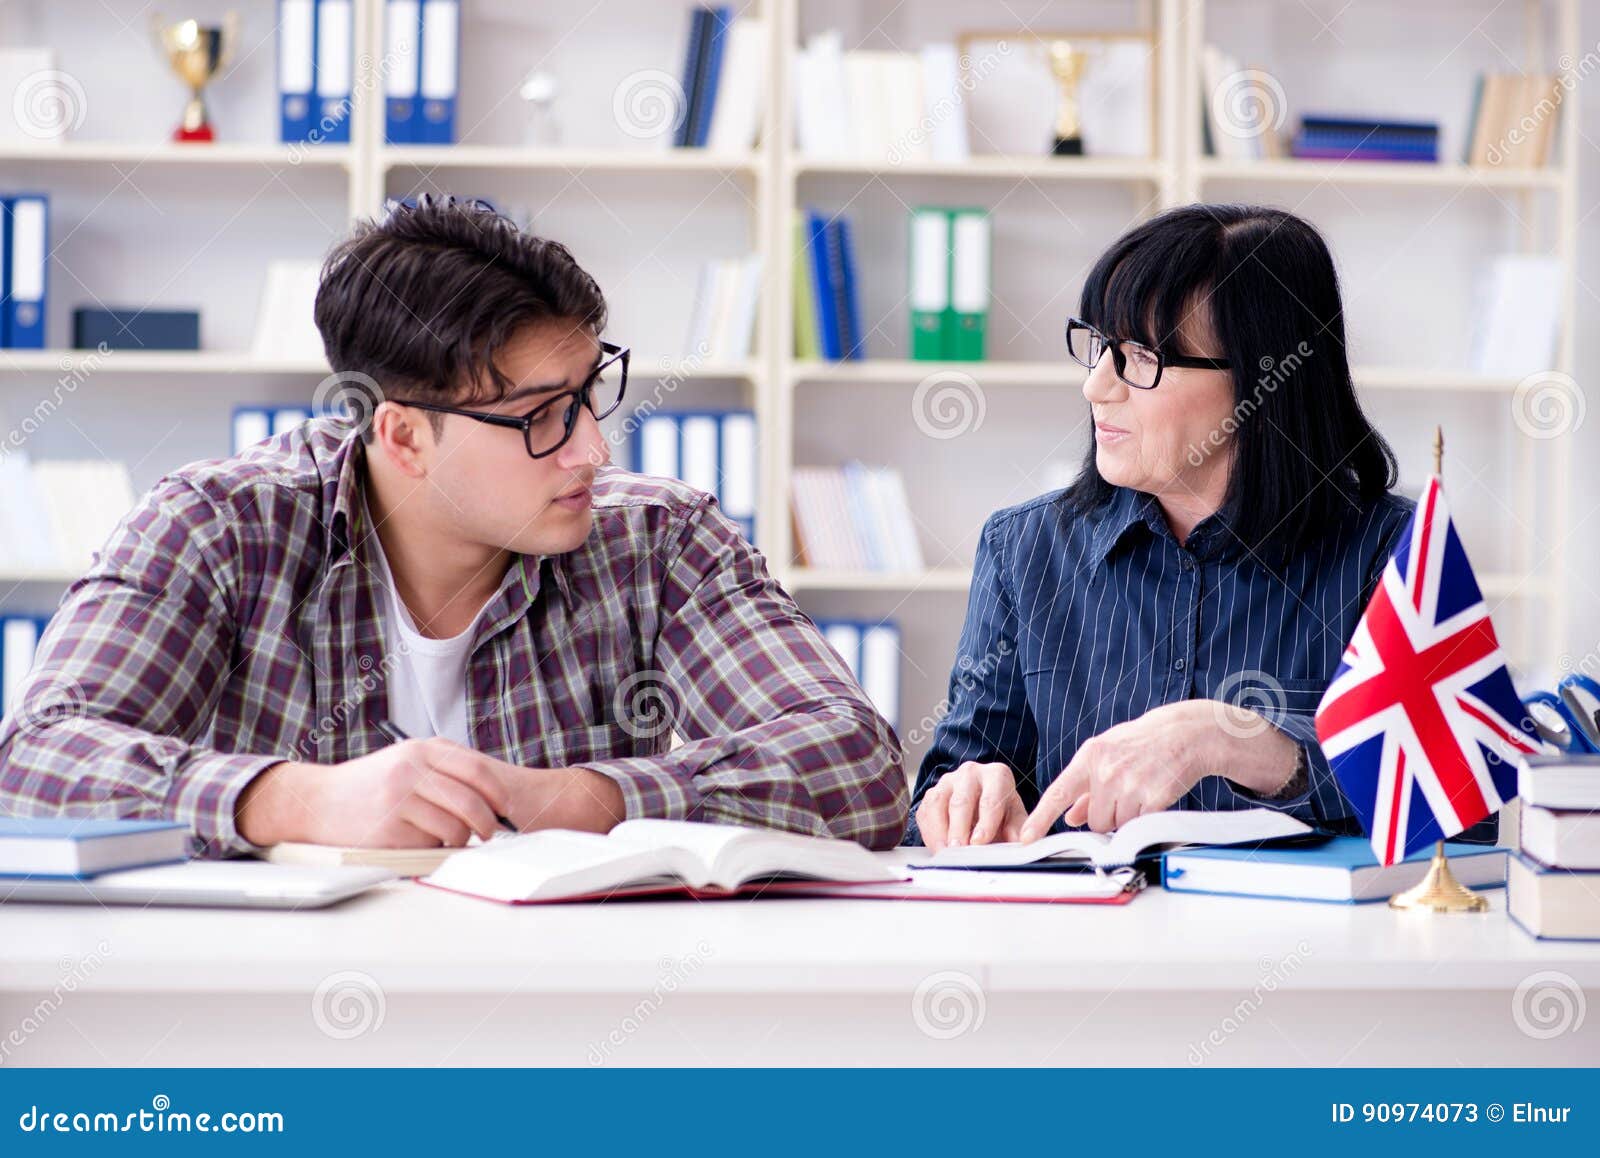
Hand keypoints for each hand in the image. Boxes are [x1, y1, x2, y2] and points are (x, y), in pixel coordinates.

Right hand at [238, 739, 628, 846]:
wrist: (317, 802)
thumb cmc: (368, 786)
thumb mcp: (405, 762)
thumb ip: (442, 769)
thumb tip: (488, 791)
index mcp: (423, 750)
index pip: (478, 770)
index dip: (498, 792)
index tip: (507, 808)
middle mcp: (414, 769)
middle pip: (474, 799)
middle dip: (487, 821)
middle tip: (489, 833)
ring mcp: (401, 797)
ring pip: (456, 825)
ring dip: (461, 839)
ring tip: (452, 839)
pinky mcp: (390, 826)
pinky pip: (430, 842)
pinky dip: (433, 847)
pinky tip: (421, 843)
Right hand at [915, 761, 1028, 851]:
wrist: (982, 802)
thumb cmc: (1000, 810)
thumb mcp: (1014, 817)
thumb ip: (1018, 829)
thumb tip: (1022, 841)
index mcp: (996, 775)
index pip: (991, 799)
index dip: (985, 822)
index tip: (980, 841)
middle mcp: (970, 773)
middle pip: (961, 801)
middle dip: (959, 828)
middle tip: (959, 849)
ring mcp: (947, 781)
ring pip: (938, 803)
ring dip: (939, 830)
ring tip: (944, 852)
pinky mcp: (931, 793)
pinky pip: (925, 811)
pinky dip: (929, 832)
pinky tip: (936, 847)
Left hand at [1018, 700, 1298, 839]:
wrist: (1186, 734)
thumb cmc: (1143, 743)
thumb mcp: (1108, 753)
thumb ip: (1086, 786)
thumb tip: (1070, 816)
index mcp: (1090, 756)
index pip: (1058, 792)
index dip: (1040, 818)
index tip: (1026, 838)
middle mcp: (1106, 771)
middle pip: (1095, 820)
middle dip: (1107, 816)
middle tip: (1124, 795)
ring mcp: (1130, 785)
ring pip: (1116, 825)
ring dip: (1126, 818)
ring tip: (1139, 791)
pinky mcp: (1152, 798)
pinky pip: (1138, 825)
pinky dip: (1144, 819)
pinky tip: (1152, 796)